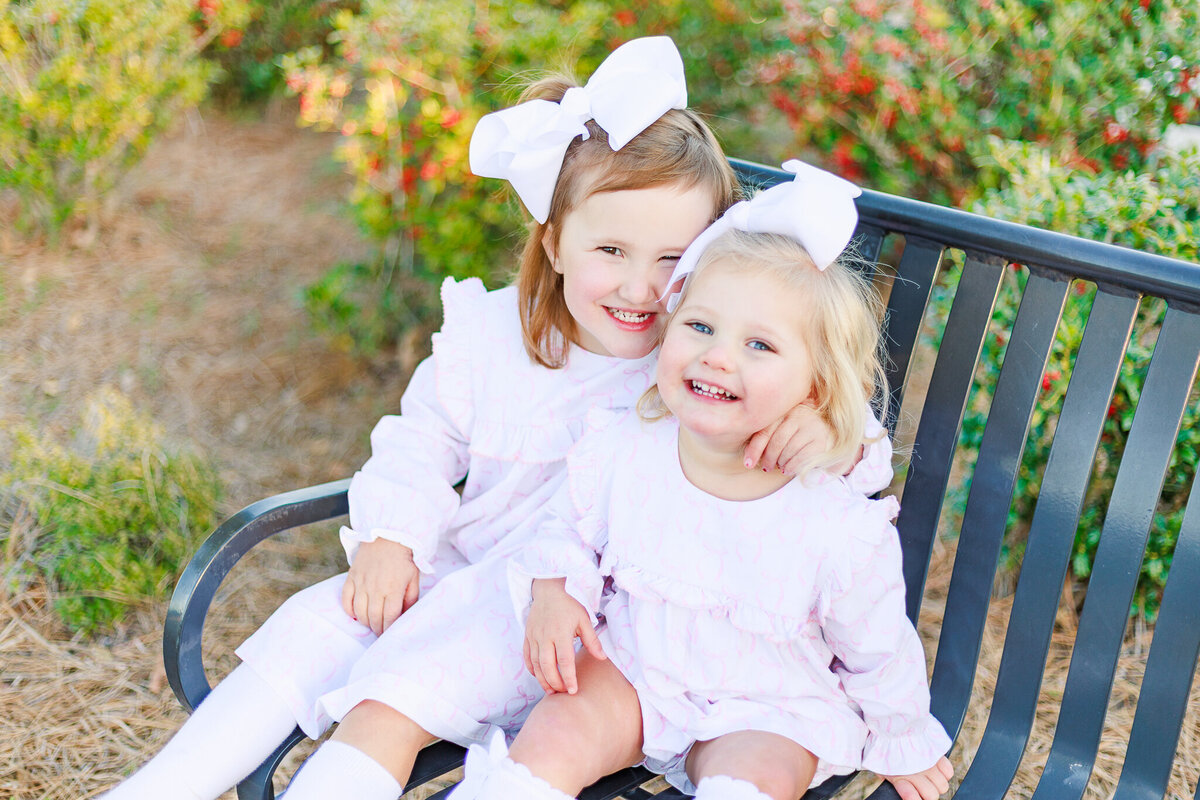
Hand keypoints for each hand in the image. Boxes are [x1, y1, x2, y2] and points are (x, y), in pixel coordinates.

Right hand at [341, 538, 420, 635]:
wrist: (387, 536)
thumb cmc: (403, 559)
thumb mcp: (414, 578)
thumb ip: (411, 598)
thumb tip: (405, 616)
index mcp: (393, 588)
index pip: (390, 617)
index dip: (390, 629)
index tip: (390, 635)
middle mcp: (376, 587)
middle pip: (374, 617)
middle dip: (377, 629)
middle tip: (380, 632)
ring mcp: (362, 582)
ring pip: (359, 611)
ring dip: (365, 622)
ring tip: (371, 624)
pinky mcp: (351, 577)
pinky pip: (346, 599)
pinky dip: (349, 610)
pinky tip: (356, 614)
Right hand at [523, 577, 605, 694]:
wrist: (548, 591)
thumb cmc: (569, 606)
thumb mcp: (584, 619)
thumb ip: (592, 640)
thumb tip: (602, 658)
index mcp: (561, 632)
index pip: (564, 660)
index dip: (568, 677)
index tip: (573, 691)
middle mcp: (545, 636)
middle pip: (547, 666)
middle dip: (554, 682)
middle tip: (563, 692)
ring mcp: (533, 637)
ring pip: (535, 664)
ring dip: (542, 679)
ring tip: (551, 690)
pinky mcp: (527, 636)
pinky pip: (527, 657)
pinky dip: (532, 669)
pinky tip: (539, 676)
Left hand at [743, 403, 831, 474]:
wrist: (830, 435)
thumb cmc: (798, 434)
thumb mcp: (782, 430)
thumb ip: (767, 437)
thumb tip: (748, 458)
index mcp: (785, 410)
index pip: (765, 430)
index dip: (754, 449)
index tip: (747, 464)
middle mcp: (799, 414)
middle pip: (776, 442)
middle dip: (768, 458)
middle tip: (765, 467)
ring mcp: (812, 426)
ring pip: (788, 451)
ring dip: (780, 463)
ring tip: (779, 466)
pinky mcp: (822, 440)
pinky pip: (801, 458)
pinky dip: (791, 467)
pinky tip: (788, 470)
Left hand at [884, 756, 953, 799]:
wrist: (892, 727)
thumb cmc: (885, 749)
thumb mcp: (881, 767)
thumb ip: (890, 781)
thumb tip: (897, 790)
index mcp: (899, 777)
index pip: (911, 797)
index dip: (914, 799)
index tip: (914, 798)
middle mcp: (915, 772)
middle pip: (932, 795)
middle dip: (929, 794)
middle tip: (923, 789)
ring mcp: (927, 763)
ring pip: (942, 785)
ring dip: (937, 784)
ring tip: (929, 779)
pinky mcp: (936, 754)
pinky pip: (948, 771)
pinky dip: (944, 773)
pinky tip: (936, 770)